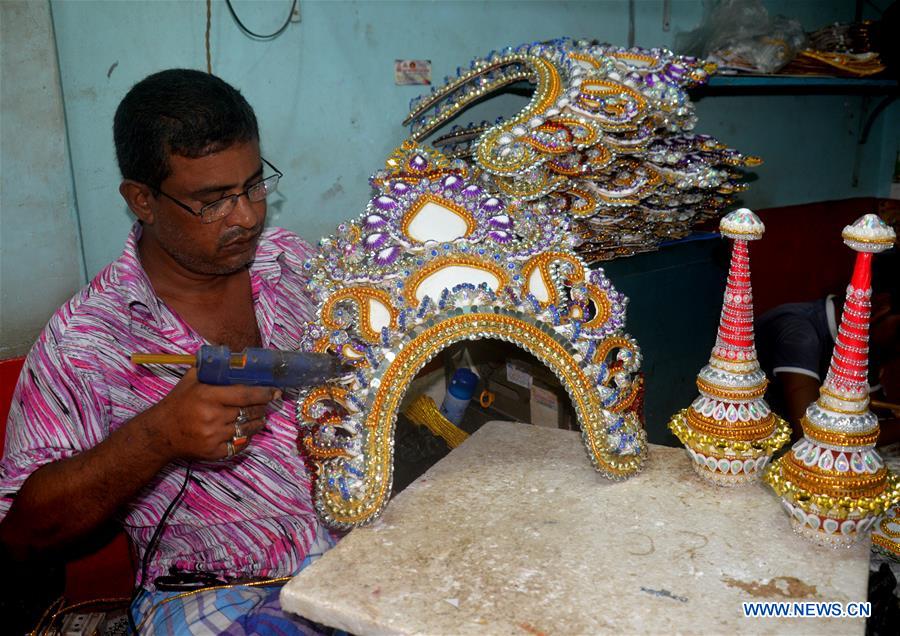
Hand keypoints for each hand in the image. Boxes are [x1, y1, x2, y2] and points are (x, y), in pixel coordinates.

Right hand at [143, 368, 280, 461]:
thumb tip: (233, 356)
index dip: (263, 393)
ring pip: (247, 428)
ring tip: (259, 415)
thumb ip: (210, 367)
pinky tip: (245, 430)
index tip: (274, 391)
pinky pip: (240, 444)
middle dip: (262, 406)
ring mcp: (214, 436)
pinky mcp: (214, 452)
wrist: (161, 433)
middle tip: (268, 402)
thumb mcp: (190, 380)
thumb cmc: (178, 403)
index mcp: (208, 396)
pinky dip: (246, 437)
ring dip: (257, 421)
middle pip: (250, 412)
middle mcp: (212, 417)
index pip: (245, 395)